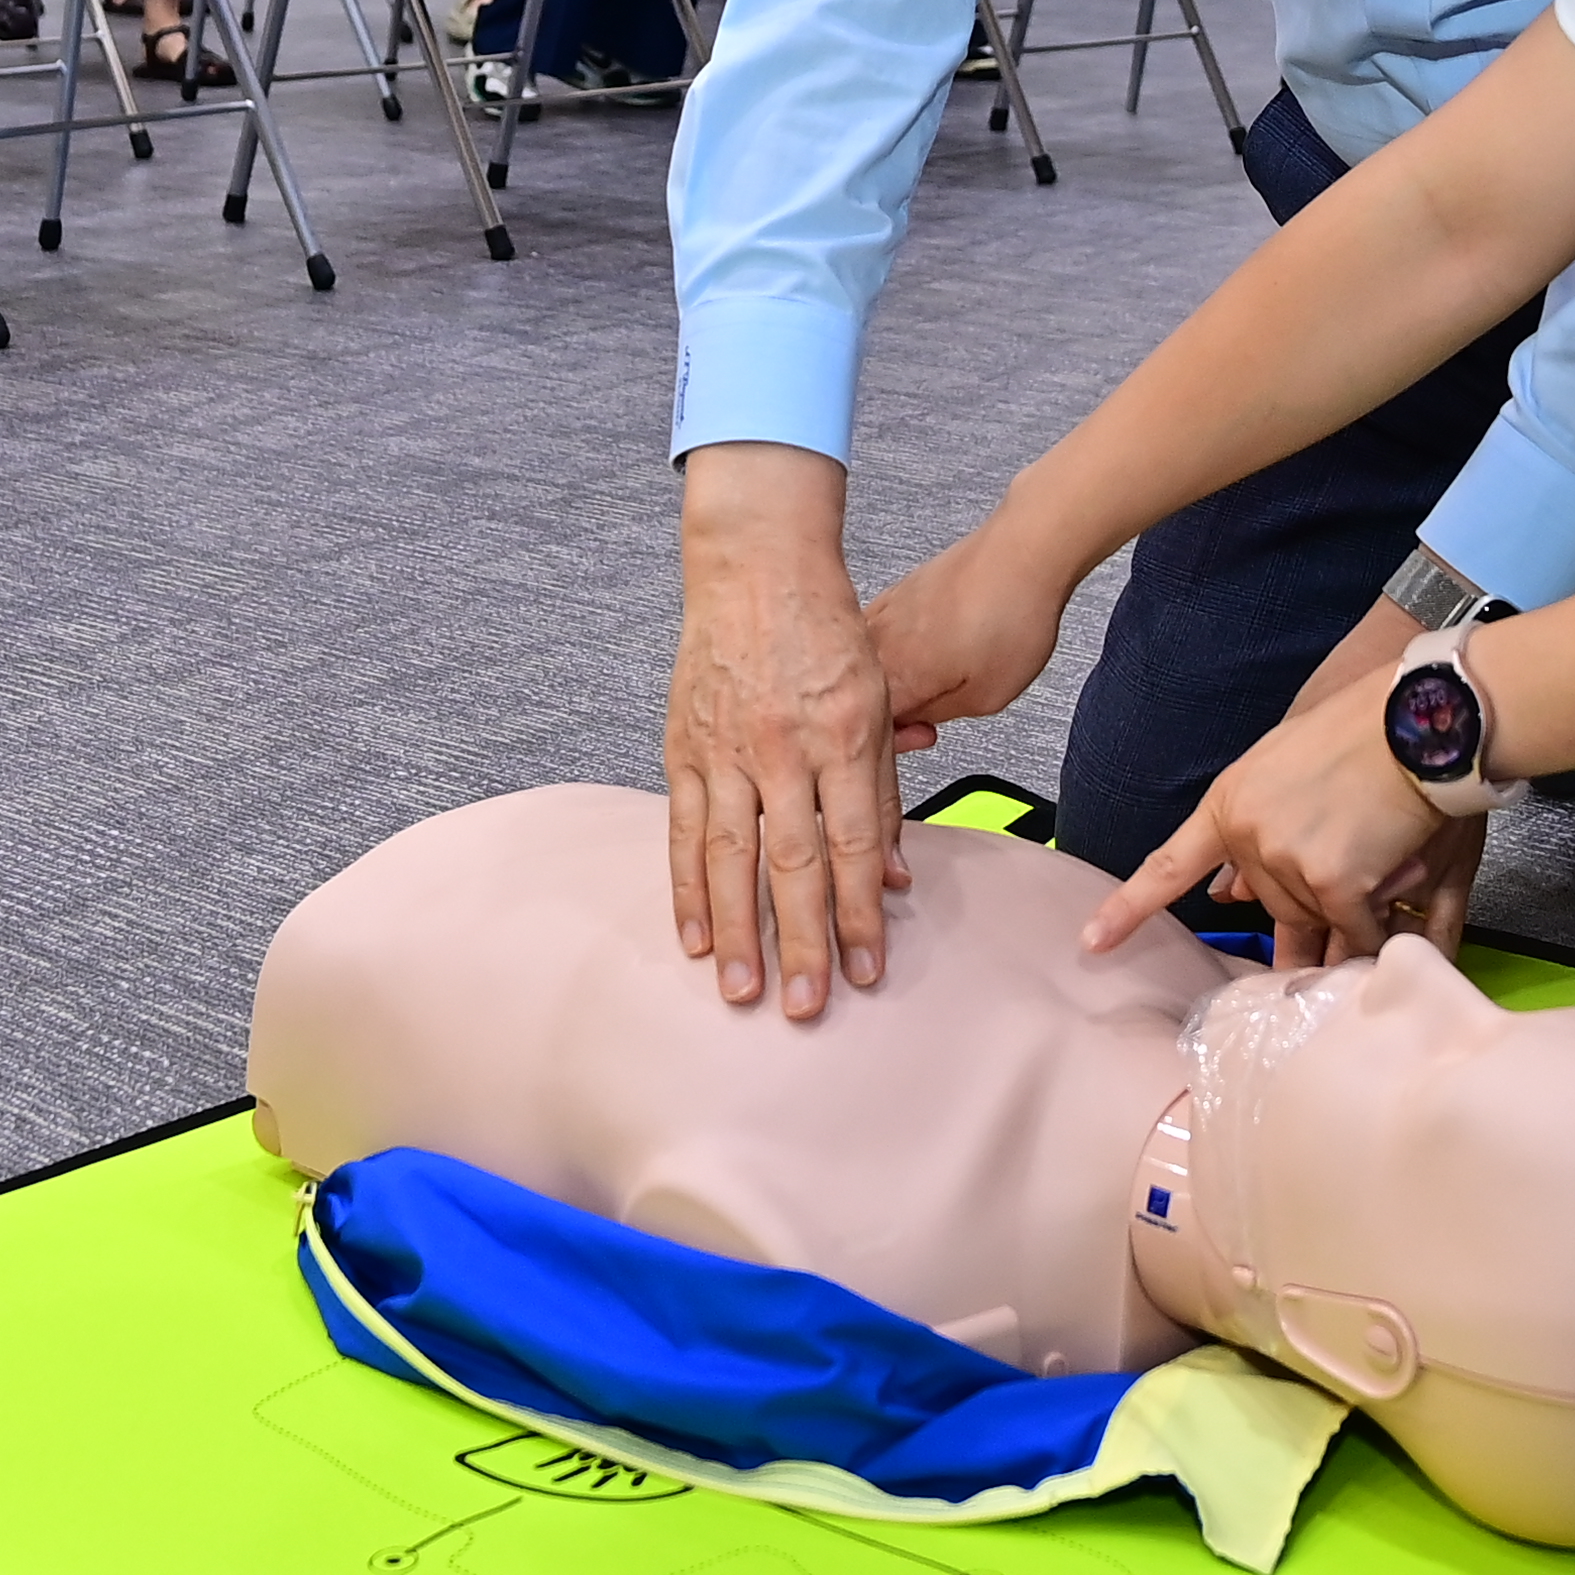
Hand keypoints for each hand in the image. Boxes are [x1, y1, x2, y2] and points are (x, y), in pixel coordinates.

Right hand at [665, 442, 911, 1014]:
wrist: (755, 565)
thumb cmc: (829, 632)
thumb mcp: (880, 698)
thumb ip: (883, 792)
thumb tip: (890, 877)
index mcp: (844, 735)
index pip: (852, 845)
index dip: (859, 914)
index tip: (866, 972)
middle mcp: (783, 747)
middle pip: (792, 862)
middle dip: (800, 941)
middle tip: (806, 1008)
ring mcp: (726, 748)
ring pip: (731, 856)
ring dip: (737, 931)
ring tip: (744, 991)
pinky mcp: (684, 747)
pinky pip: (684, 831)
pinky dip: (687, 888)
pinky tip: (693, 939)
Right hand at [866, 520, 1083, 751]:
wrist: (1023, 552)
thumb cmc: (1012, 618)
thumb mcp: (987, 696)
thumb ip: (936, 715)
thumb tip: (915, 720)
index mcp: (894, 677)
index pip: (866, 728)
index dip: (895, 740)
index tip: (924, 734)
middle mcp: (876, 644)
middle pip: (861, 696)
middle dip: (892, 710)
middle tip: (935, 709)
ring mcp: (882, 613)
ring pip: (867, 666)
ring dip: (893, 680)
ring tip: (938, 678)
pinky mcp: (896, 593)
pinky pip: (880, 635)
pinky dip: (897, 650)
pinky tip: (929, 651)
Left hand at [1081, 658, 1453, 970]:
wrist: (1412, 720)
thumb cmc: (1360, 732)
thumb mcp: (1284, 769)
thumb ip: (1251, 829)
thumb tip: (1226, 895)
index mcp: (1229, 804)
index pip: (1169, 867)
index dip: (1130, 909)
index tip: (1094, 942)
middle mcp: (1247, 837)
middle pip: (1274, 907)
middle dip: (1312, 899)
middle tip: (1351, 854)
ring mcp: (1286, 863)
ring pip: (1316, 924)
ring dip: (1347, 912)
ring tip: (1379, 858)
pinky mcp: (1332, 884)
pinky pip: (1353, 934)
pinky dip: (1375, 930)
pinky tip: (1393, 890)